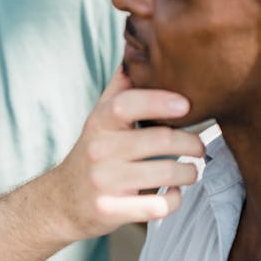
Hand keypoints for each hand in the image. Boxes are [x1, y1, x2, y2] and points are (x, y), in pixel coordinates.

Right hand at [54, 68, 205, 234]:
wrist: (60, 202)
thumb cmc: (91, 154)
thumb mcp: (98, 120)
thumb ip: (119, 89)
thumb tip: (136, 50)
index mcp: (98, 123)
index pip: (126, 104)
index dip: (158, 101)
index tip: (185, 105)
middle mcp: (98, 150)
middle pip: (160, 140)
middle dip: (192, 143)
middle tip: (200, 147)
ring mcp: (103, 182)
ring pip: (166, 173)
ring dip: (189, 173)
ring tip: (191, 171)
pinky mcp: (110, 211)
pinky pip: (158, 205)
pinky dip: (174, 200)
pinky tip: (172, 194)